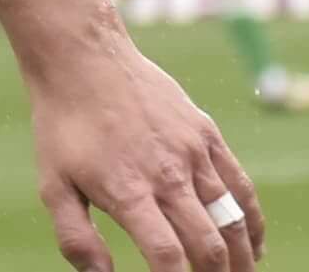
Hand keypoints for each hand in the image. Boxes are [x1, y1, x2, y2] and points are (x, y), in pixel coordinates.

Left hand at [27, 26, 263, 271]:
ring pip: (233, 218)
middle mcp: (167, 173)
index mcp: (129, 191)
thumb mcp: (54, 186)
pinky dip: (253, 221)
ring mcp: (193, 151)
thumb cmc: (64, 125)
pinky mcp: (207, 134)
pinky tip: (254, 246)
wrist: (84, 57)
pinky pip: (242, 185)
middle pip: (209, 245)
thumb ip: (76, 239)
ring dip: (242, 259)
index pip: (167, 256)